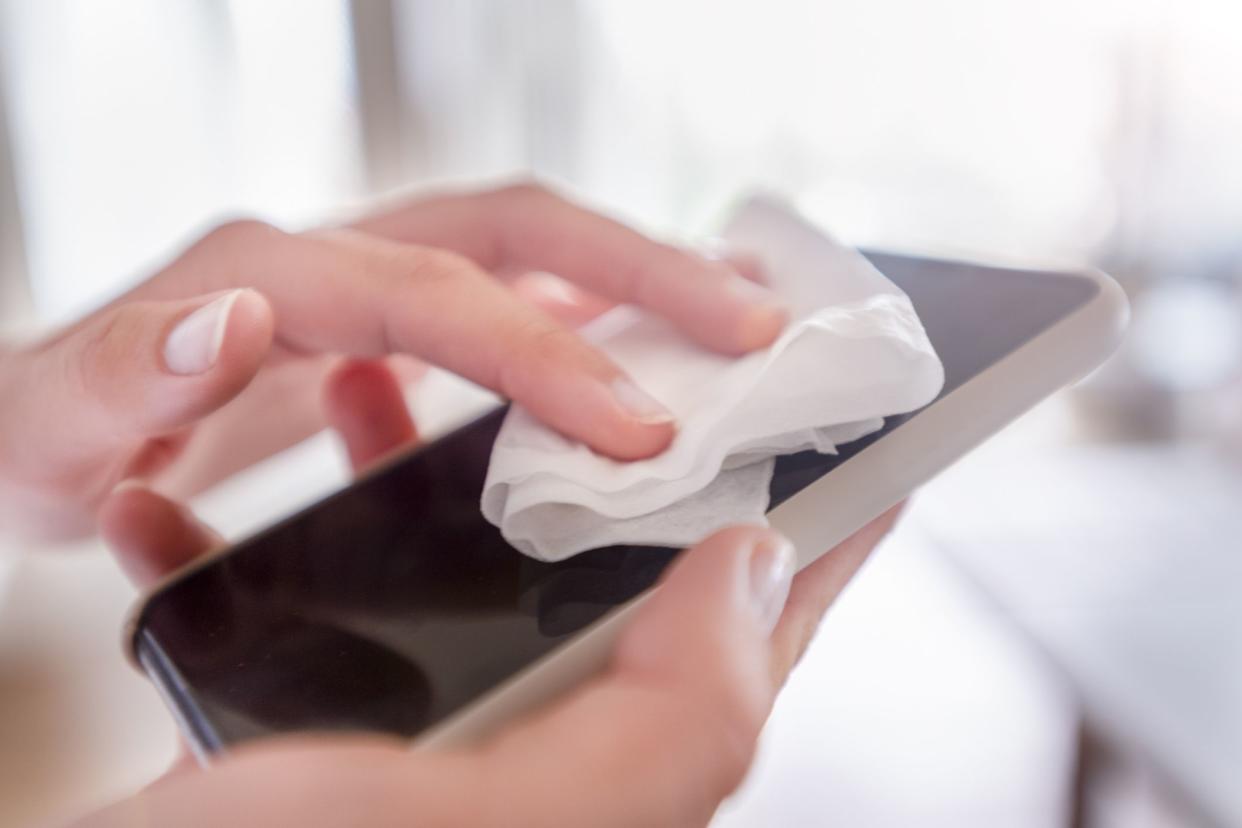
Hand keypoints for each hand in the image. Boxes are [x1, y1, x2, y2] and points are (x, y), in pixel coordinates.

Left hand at [0, 182, 786, 537]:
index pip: (438, 296)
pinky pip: (495, 306)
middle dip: (642, 269)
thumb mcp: (46, 424)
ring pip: (523, 254)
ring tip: (727, 309)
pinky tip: (617, 362)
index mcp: (265, 274)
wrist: (24, 431)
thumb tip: (235, 316)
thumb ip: (120, 372)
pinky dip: (571, 323)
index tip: (639, 427)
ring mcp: (362, 285)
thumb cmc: (33, 434)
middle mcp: (329, 258)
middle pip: (513, 231)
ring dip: (629, 277)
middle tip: (750, 324)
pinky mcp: (374, 325)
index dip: (546, 355)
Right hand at [85, 389, 902, 826]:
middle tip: (717, 374)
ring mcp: (445, 720)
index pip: (761, 646)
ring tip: (527, 374)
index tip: (880, 446)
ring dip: (522, 461)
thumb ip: (677, 717)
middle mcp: (544, 747)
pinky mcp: (344, 698)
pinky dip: (367, 493)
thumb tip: (757, 566)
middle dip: (687, 479)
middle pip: (650, 587)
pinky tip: (347, 425)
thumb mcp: (522, 818)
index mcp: (610, 772)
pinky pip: (383, 568)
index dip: (832, 543)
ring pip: (519, 563)